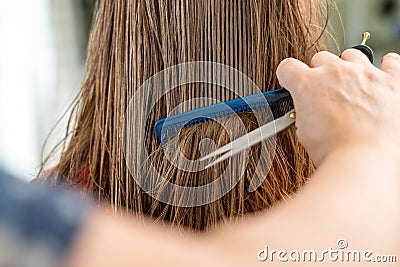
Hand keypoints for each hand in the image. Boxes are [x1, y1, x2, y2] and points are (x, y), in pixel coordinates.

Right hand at [277, 51, 399, 165]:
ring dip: (348, 68)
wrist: (364, 160)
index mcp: (308, 84)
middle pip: (321, 59)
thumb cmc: (333, 151)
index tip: (293, 83)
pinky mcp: (392, 81)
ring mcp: (365, 74)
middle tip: (324, 94)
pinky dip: (385, 67)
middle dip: (320, 73)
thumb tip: (309, 109)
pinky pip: (391, 62)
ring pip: (353, 55)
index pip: (288, 67)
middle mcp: (336, 72)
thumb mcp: (303, 131)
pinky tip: (380, 78)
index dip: (288, 77)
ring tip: (351, 87)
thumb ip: (304, 110)